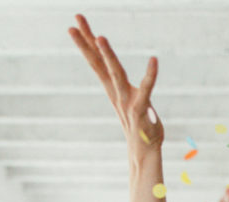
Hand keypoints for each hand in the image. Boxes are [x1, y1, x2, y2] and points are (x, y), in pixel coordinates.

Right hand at [69, 15, 162, 154]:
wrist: (145, 153)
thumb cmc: (142, 129)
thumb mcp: (134, 105)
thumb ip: (132, 92)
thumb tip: (129, 81)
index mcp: (113, 90)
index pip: (96, 62)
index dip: (85, 44)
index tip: (74, 26)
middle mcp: (117, 93)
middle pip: (99, 63)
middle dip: (87, 41)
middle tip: (76, 20)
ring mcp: (127, 101)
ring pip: (115, 74)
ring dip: (108, 56)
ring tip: (100, 37)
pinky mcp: (141, 109)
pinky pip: (146, 89)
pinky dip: (150, 75)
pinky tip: (154, 60)